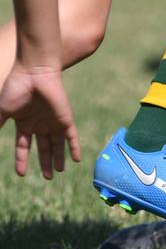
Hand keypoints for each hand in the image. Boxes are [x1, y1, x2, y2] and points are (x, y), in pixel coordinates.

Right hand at [0, 64, 80, 178]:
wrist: (35, 71)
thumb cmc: (17, 87)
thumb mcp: (2, 111)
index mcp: (24, 122)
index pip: (23, 146)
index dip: (22, 159)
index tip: (21, 173)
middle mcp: (39, 123)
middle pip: (43, 147)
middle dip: (45, 161)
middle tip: (48, 177)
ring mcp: (52, 120)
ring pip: (57, 144)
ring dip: (58, 158)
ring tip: (59, 171)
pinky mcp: (64, 117)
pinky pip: (71, 135)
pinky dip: (74, 147)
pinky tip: (76, 159)